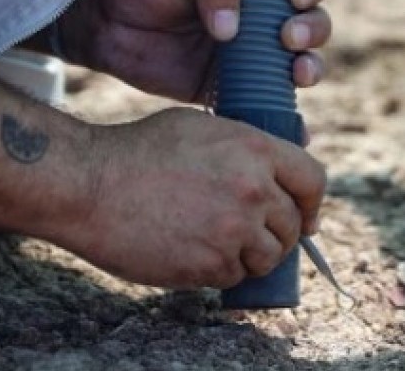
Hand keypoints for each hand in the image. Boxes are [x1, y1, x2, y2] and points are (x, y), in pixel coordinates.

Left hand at [56, 0, 331, 102]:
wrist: (98, 21)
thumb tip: (232, 29)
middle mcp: (262, 18)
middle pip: (313, 25)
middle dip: (312, 31)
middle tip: (287, 37)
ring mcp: (249, 57)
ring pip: (299, 65)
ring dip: (309, 69)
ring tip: (296, 73)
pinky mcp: (227, 90)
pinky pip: (265, 105)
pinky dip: (286, 121)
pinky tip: (295, 130)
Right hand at [61, 108, 325, 287]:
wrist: (91, 184)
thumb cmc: (139, 150)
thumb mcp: (202, 128)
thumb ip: (245, 149)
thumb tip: (274, 172)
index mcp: (256, 149)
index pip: (314, 180)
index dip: (312, 202)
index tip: (305, 215)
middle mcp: (253, 190)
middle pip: (293, 224)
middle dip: (280, 232)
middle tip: (254, 234)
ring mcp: (234, 230)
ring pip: (269, 256)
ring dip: (253, 255)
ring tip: (225, 245)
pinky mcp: (210, 264)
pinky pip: (235, 276)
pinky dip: (223, 270)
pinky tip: (198, 253)